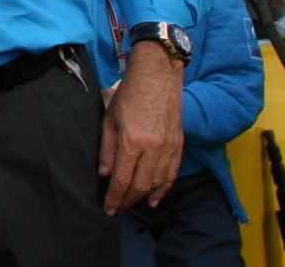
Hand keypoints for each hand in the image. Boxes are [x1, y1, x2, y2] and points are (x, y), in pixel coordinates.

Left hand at [99, 42, 184, 214]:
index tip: (108, 209)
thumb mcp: (110, 119)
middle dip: (127, 201)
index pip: (121, 180)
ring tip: (132, 206)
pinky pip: (172, 173)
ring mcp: (168, 147)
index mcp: (132, 141)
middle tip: (117, 210)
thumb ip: (107, 148)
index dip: (114, 198)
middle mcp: (153, 148)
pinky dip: (164, 189)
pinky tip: (155, 198)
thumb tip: (105, 174)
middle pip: (140, 186)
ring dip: (144, 198)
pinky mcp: (179, 144)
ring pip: (157, 183)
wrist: (158, 75)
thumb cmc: (130, 93)